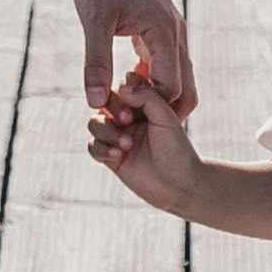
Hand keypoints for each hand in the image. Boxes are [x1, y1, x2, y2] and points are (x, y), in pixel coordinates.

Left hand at [74, 0, 193, 117]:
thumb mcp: (93, 19)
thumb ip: (95, 62)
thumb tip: (94, 102)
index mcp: (164, 32)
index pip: (171, 89)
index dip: (147, 108)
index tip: (118, 114)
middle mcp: (176, 34)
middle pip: (184, 89)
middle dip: (160, 111)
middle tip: (126, 120)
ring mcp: (171, 31)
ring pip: (177, 77)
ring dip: (156, 96)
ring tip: (124, 105)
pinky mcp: (160, 28)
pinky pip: (166, 63)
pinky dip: (152, 80)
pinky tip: (126, 84)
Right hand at [85, 73, 201, 218]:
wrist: (178, 185)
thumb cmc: (177, 150)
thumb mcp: (166, 118)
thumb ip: (147, 96)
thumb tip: (122, 86)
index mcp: (143, 105)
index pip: (122, 87)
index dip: (123, 91)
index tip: (135, 102)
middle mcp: (128, 118)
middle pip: (104, 103)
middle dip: (113, 110)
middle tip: (128, 121)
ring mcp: (118, 136)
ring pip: (95, 124)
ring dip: (107, 132)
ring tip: (127, 145)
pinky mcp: (110, 156)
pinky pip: (93, 146)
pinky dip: (102, 149)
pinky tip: (117, 155)